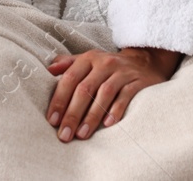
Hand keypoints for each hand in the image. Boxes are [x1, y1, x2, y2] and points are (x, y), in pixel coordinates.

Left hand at [44, 45, 181, 140]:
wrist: (144, 61)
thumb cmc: (108, 67)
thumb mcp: (88, 60)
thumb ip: (68, 64)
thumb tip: (48, 70)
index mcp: (89, 58)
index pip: (70, 78)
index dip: (60, 100)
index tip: (52, 120)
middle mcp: (105, 63)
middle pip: (85, 89)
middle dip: (73, 114)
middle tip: (65, 134)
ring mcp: (122, 72)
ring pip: (104, 94)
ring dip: (92, 116)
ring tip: (82, 134)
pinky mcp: (138, 82)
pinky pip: (126, 96)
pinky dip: (116, 110)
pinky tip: (107, 125)